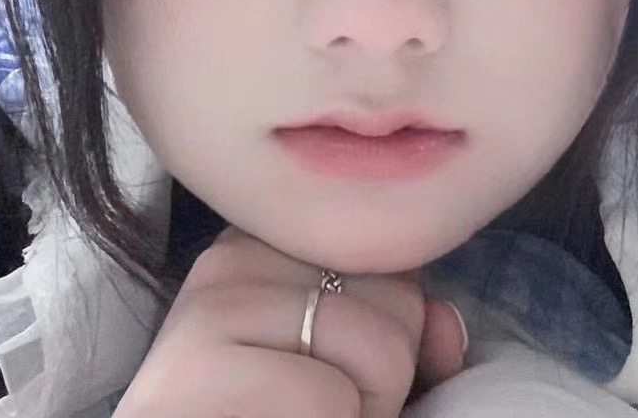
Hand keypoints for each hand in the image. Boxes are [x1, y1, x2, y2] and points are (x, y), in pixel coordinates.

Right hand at [113, 227, 466, 417]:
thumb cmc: (281, 409)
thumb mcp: (354, 366)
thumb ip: (406, 333)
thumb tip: (444, 321)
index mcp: (267, 237)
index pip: (391, 251)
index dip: (393, 325)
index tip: (341, 365)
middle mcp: (232, 253)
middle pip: (396, 292)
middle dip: (386, 368)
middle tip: (321, 402)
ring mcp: (208, 306)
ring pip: (379, 346)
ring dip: (368, 409)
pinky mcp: (193, 372)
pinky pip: (330, 400)